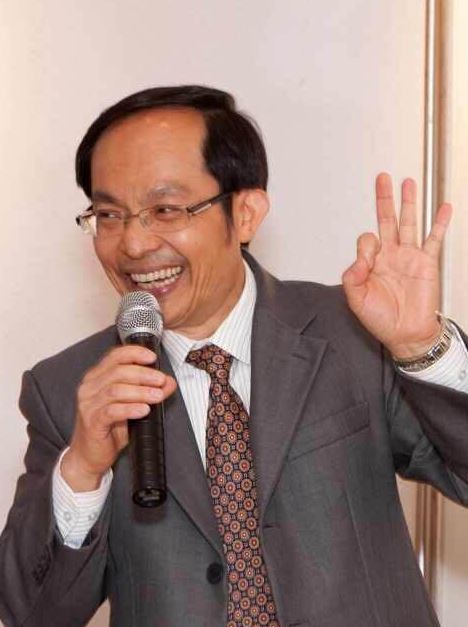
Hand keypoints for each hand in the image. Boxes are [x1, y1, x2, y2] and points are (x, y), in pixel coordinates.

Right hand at [62, 346, 176, 491]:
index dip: (134, 353)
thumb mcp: (132, 406)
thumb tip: (168, 382)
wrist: (89, 456)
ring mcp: (88, 405)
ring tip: (157, 396)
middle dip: (143, 374)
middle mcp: (89, 387)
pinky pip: (112, 411)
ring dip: (140, 391)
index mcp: (97, 377)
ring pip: (116, 390)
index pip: (115, 356)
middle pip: (118, 371)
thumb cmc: (109, 428)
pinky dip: (130, 408)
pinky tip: (144, 410)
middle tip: (161, 380)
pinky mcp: (91, 422)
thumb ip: (148, 391)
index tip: (152, 357)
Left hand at [342, 172, 451, 358]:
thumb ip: (352, 277)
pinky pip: (434, 238)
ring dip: (408, 203)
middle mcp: (391, 256)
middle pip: (386, 220)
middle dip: (384, 199)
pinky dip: (439, 223)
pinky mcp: (427, 262)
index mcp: (372, 263)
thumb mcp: (356, 300)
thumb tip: (360, 258)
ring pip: (409, 223)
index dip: (366, 246)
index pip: (367, 239)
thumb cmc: (382, 320)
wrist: (407, 335)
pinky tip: (442, 208)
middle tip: (382, 179)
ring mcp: (410, 257)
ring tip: (407, 183)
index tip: (369, 263)